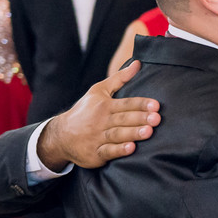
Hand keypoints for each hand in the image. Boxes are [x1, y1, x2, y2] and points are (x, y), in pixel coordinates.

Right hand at [37, 60, 160, 170]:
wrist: (60, 135)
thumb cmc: (85, 111)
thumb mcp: (99, 91)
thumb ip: (119, 78)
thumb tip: (138, 63)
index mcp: (104, 105)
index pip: (125, 104)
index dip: (141, 104)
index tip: (156, 105)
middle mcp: (101, 121)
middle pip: (123, 119)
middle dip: (140, 118)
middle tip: (157, 118)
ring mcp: (97, 138)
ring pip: (117, 135)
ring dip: (133, 133)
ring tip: (149, 132)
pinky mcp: (95, 154)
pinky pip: (108, 151)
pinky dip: (119, 150)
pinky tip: (131, 148)